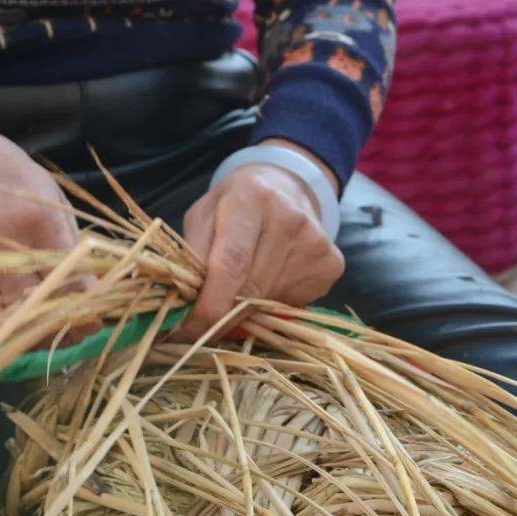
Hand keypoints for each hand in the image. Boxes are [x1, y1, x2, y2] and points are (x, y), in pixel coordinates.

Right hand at [0, 91, 89, 323]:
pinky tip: (0, 324)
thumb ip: (69, 239)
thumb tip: (92, 285)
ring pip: (3, 319)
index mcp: (39, 220)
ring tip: (38, 333)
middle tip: (69, 335)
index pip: (71, 281)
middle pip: (38, 307)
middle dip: (58, 328)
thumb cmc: (5, 171)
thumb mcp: (48, 192)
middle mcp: (5, 242)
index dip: (85, 310)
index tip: (92, 322)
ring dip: (24, 334)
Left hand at [177, 149, 343, 343]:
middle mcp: (290, 217)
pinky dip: (272, 304)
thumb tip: (184, 304)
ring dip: (247, 308)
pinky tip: (269, 277)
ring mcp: (316, 242)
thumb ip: (192, 254)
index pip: (232, 261)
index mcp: (250, 197)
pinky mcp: (332, 264)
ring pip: (271, 302)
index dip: (211, 302)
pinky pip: (293, 304)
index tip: (190, 328)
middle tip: (203, 318)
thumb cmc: (233, 205)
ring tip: (240, 285)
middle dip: (223, 312)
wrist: (284, 187)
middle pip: (251, 288)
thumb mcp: (203, 215)